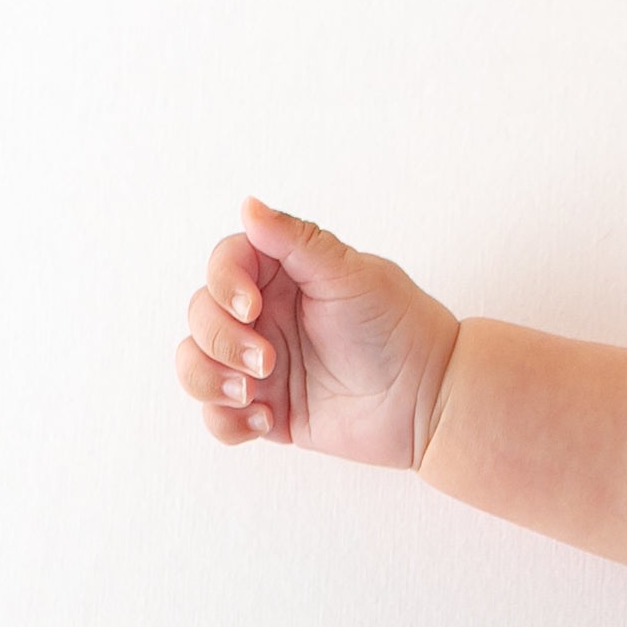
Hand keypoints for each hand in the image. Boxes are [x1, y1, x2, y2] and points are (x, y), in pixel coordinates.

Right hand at [175, 196, 459, 466]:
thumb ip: (298, 241)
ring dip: (209, 379)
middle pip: (201, 317)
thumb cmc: (400, 329)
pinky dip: (229, 421)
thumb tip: (250, 205)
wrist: (431, 399)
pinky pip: (219, 417)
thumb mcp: (352, 274)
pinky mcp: (269, 410)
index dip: (223, 285)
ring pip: (196, 366)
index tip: (251, 308)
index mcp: (280, 276)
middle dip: (220, 340)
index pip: (222, 268)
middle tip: (266, 361)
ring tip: (252, 394)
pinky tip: (267, 420)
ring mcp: (262, 366)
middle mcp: (264, 318)